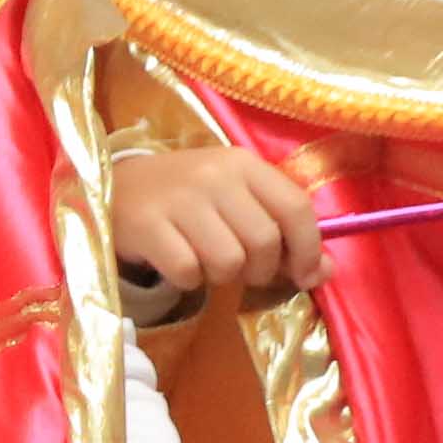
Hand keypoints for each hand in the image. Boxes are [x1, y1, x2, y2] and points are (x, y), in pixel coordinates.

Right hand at [106, 139, 318, 317]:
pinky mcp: (147, 224)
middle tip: (241, 268)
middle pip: (264, 242)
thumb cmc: (188, 198)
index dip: (308, 248)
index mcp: (243, 163)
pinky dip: (187, 279)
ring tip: (206, 262)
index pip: (295, 207)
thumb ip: (283, 232)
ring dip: (222, 276)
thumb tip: (324, 272)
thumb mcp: (238, 202)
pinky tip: (177, 262)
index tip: (306, 274)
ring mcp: (178, 199)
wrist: (117, 187)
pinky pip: (188, 271)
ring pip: (229, 261)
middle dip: (260, 269)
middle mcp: (214, 175)